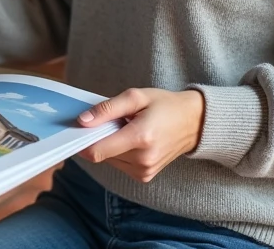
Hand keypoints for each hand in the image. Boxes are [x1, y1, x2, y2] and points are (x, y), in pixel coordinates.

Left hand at [76, 88, 204, 182]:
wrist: (193, 123)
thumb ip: (107, 109)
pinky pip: (119, 165)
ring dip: (111, 145)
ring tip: (128, 130)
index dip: (83, 141)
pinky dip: (120, 152)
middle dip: (101, 137)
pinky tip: (133, 140)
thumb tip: (82, 121)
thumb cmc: (165, 105)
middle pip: (101, 154)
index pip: (98, 151)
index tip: (79, 129)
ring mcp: (145, 171)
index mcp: (140, 138)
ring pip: (109, 160)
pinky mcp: (145, 176)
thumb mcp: (136, 97)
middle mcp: (143, 159)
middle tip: (115, 121)